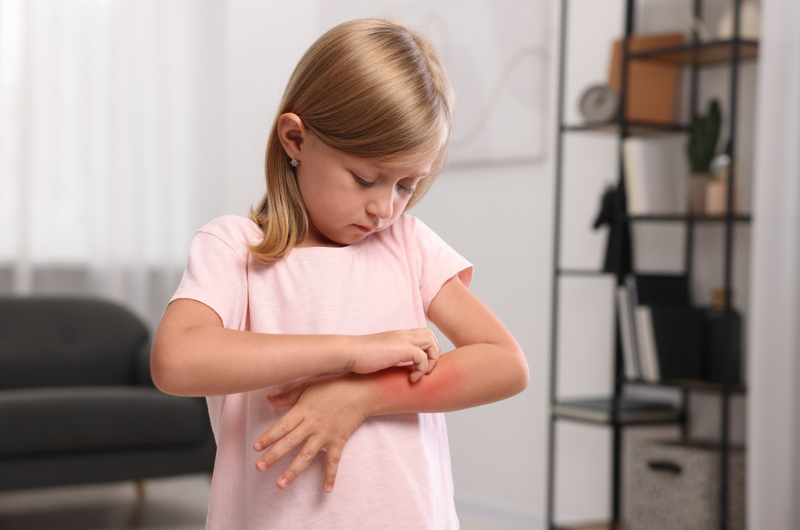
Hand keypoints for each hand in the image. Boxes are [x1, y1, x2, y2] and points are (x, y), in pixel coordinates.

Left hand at [253, 374, 368, 492]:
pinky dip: (330, 475)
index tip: (255, 448)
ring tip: (280, 484)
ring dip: (293, 471)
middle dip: (274, 456)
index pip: (282, 426)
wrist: (360, 392)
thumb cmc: (333, 386)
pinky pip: (333, 461)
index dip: (268, 437)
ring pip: (306, 455)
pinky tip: (326, 489)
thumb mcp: (308, 385)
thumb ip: (288, 395)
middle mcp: (313, 425)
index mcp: (303, 410)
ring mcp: (326, 435)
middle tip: (259, 467)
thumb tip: (268, 399)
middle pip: (290, 442)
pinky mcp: (338, 441)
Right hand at [349, 329, 439, 382]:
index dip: (427, 349)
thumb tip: (397, 368)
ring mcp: (404, 340)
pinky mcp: (402, 349)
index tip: (419, 366)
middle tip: (422, 370)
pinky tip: (412, 379)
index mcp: (399, 335)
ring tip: (419, 374)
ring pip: (432, 343)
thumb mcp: (381, 354)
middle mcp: (404, 335)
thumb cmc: (360, 357)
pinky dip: (422, 370)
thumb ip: (392, 356)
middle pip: (431, 336)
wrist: (350, 352)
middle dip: (433, 354)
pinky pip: (423, 357)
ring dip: (431, 361)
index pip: (424, 334)